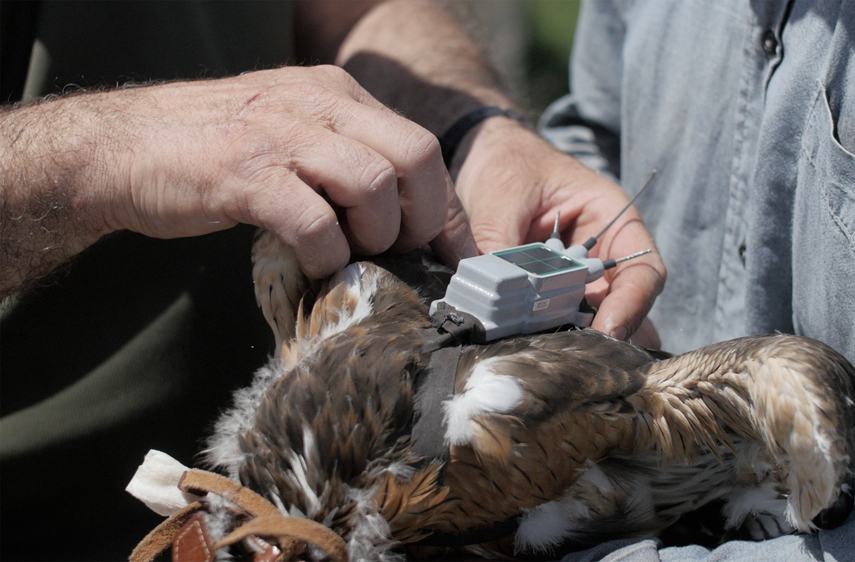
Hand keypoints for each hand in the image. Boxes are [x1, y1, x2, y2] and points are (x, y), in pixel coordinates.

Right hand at [4, 65, 471, 283]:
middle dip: (424, 218)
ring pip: (373, 184)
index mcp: (336, 94)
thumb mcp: (295, 136)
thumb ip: (348, 162)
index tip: (452, 255)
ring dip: (376, 235)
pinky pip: (314, 220)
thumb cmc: (218, 152)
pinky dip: (326, 254)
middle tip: (404, 254)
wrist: (123, 147)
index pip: (421, 147)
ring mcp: (279, 135)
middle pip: (415, 157)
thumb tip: (411, 224)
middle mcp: (316, 103)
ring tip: (352, 254)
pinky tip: (314, 264)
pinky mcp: (243, 175)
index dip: (445, 209)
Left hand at [452, 119, 666, 347]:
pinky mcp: (551, 290)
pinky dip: (550, 334)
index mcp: (611, 216)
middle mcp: (602, 251)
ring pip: (593, 318)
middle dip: (607, 333)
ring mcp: (578, 275)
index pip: (643, 269)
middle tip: (581, 356)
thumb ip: (501, 246)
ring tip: (555, 356)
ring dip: (578, 339)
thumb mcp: (502, 198)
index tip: (608, 330)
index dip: (634, 303)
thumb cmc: (507, 164)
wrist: (483, 156)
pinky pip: (559, 318)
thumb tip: (495, 297)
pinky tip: (533, 348)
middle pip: (624, 304)